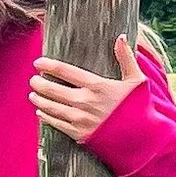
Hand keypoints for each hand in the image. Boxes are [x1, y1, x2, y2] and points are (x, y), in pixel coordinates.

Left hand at [31, 33, 146, 141]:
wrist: (142, 139)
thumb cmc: (140, 109)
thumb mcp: (137, 80)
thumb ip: (126, 58)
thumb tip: (121, 37)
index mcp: (97, 86)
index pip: (66, 72)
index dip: (49, 66)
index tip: (38, 63)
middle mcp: (86, 102)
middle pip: (54, 90)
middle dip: (40, 84)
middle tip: (33, 80)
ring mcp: (82, 119)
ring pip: (52, 108)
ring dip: (40, 100)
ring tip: (33, 95)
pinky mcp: (81, 135)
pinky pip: (58, 124)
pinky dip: (47, 117)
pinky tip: (41, 113)